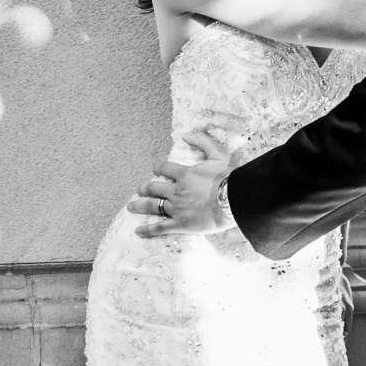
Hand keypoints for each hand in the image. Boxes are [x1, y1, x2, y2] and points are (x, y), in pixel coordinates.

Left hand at [125, 124, 235, 238]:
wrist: (234, 201)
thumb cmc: (228, 179)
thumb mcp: (218, 154)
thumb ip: (202, 141)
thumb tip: (186, 135)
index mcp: (184, 175)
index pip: (164, 168)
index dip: (159, 168)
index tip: (156, 169)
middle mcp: (176, 191)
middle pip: (154, 188)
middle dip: (145, 188)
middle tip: (140, 189)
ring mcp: (176, 208)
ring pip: (153, 206)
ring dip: (140, 205)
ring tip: (131, 206)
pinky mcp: (180, 224)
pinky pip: (160, 227)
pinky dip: (148, 229)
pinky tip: (138, 231)